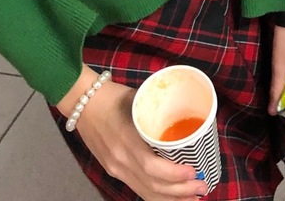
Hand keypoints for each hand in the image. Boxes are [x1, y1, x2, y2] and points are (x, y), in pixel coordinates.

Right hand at [75, 82, 205, 199]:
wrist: (81, 101)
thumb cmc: (112, 95)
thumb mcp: (137, 99)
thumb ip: (157, 112)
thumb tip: (186, 116)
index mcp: (126, 140)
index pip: (152, 167)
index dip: (174, 174)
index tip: (194, 171)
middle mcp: (119, 160)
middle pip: (152, 185)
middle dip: (180, 191)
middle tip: (203, 187)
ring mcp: (115, 168)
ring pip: (145, 192)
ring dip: (171, 199)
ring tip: (194, 198)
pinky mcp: (113, 171)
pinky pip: (137, 189)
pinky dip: (156, 197)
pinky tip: (171, 198)